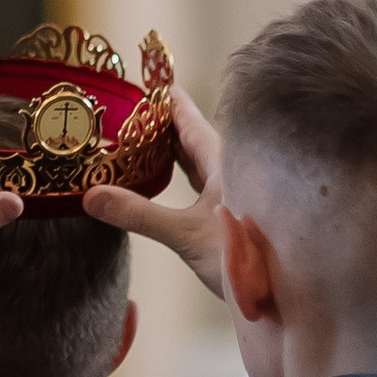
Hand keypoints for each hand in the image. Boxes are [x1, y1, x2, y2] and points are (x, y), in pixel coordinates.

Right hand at [84, 81, 224, 298]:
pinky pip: (205, 181)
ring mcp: (238, 190)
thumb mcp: (185, 234)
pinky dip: (183, 174)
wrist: (285, 296)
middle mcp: (236, 169)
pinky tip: (168, 179)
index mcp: (227, 161)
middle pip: (194, 137)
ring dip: (173, 151)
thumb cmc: (244, 257)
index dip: (168, 101)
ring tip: (142, 140)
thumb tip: (90, 196)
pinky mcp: (236, 212)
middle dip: (164, 125)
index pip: (191, 120)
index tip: (148, 81)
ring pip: (200, 161)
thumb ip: (138, 214)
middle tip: (133, 111)